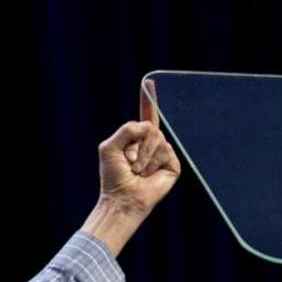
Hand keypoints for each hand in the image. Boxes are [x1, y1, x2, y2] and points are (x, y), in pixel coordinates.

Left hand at [99, 79, 179, 214]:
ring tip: (137, 172)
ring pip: (158, 139)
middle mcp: (151, 144)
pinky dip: (153, 163)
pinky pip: (166, 152)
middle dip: (138, 145)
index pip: (145, 115)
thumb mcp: (109, 148)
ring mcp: (163, 154)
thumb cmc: (113, 176)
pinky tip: (147, 175)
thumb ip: (125, 130)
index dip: (148, 100)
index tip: (149, 82)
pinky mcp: (172, 165)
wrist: (123, 198)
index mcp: (136, 138)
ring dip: (143, 157)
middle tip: (130, 162)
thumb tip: (146, 125)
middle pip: (151, 127)